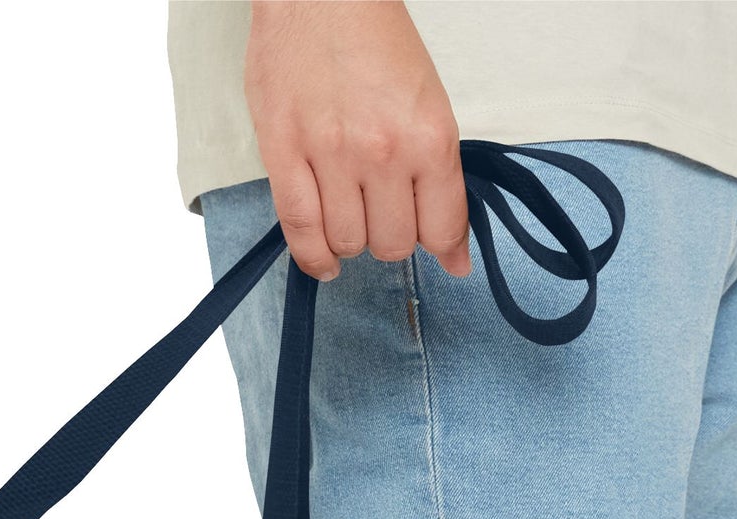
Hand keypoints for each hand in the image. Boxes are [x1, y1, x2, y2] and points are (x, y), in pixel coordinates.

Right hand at [243, 0, 469, 281]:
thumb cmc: (374, 40)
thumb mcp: (428, 103)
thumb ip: (440, 179)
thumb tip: (453, 254)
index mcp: (429, 136)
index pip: (442, 227)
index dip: (443, 247)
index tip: (439, 250)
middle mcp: (383, 152)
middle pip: (393, 243)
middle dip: (391, 237)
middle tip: (384, 213)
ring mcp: (331, 156)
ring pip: (349, 242)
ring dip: (352, 239)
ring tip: (350, 215)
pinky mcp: (284, 155)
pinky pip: (301, 230)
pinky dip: (315, 257)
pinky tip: (325, 260)